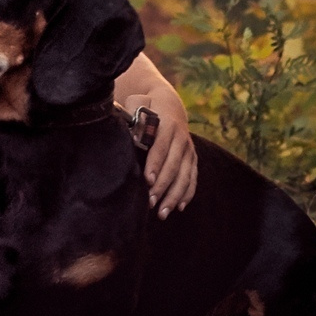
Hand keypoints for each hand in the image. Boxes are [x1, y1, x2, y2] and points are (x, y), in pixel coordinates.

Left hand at [121, 79, 198, 217]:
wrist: (169, 104)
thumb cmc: (146, 107)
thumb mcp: (138, 102)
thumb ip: (130, 111)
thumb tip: (122, 125)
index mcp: (167, 123)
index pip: (160, 146)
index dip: (155, 163)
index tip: (147, 180)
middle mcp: (181, 138)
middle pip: (173, 165)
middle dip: (162, 185)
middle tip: (150, 202)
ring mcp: (189, 149)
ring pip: (185, 176)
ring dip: (174, 196)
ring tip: (162, 213)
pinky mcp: (193, 158)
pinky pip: (192, 178)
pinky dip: (187, 193)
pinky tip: (179, 208)